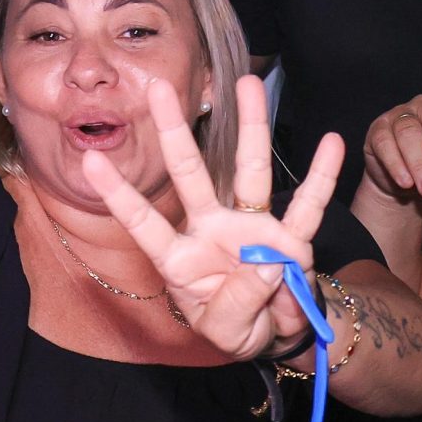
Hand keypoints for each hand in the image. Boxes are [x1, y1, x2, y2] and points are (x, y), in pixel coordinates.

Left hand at [80, 76, 345, 361]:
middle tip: (158, 86)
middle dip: (174, 130)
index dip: (118, 195)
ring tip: (249, 84)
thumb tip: (266, 264)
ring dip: (250, 128)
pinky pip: (307, 208)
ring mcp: (252, 230)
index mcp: (180, 259)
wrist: (276, 336)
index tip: (90, 161)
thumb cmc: (235, 328)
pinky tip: (331, 144)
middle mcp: (211, 231)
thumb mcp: (226, 333)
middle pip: (189, 174)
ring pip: (249, 172)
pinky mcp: (290, 240)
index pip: (143, 223)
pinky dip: (321, 178)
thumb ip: (239, 304)